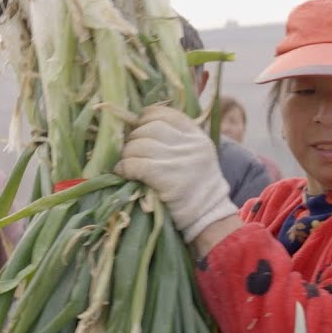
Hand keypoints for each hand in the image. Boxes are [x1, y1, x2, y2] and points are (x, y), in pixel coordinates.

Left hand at [115, 105, 239, 241]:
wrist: (208, 217)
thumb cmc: (197, 188)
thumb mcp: (197, 155)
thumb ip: (177, 139)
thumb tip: (142, 127)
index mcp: (197, 136)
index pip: (166, 114)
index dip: (146, 118)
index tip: (139, 127)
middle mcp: (189, 145)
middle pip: (150, 128)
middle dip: (134, 138)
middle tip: (130, 151)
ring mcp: (178, 160)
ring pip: (139, 145)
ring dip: (127, 154)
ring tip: (126, 163)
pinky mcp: (166, 177)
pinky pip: (136, 163)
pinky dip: (125, 167)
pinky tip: (123, 172)